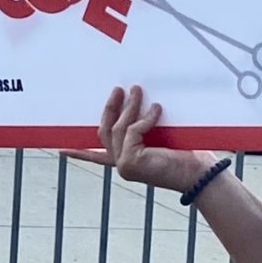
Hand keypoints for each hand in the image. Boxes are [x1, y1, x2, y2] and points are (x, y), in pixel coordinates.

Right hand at [63, 86, 216, 191]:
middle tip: (118, 89)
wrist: (200, 174)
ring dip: (128, 107)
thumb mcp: (161, 138)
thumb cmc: (187, 155)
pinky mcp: (130, 162)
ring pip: (117, 129)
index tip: (61, 151)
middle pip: (104, 132)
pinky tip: (157, 109)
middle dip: (110, 109)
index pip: (97, 157)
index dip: (78, 152)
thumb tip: (139, 100)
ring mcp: (124, 165)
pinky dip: (145, 118)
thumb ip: (144, 128)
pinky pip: (132, 131)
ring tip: (138, 90)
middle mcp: (122, 165)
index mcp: (127, 162)